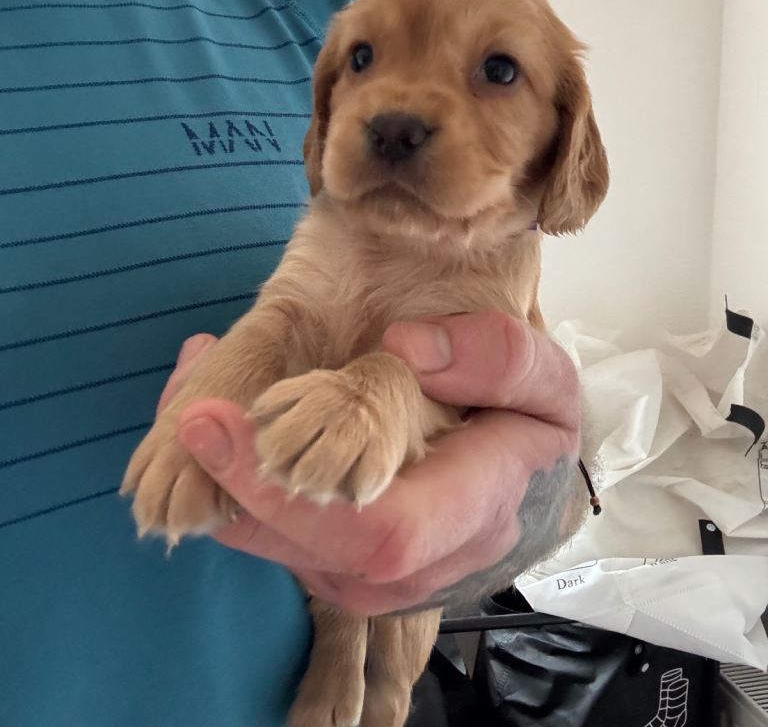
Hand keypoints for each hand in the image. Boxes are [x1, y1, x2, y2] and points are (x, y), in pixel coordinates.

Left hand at [169, 313, 581, 615]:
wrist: (517, 482)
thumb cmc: (527, 423)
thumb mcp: (545, 379)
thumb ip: (499, 357)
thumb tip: (408, 349)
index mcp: (472, 512)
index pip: (377, 530)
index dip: (289, 488)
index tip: (214, 420)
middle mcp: (411, 566)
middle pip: (301, 545)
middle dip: (231, 481)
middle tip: (190, 402)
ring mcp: (366, 575)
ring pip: (270, 543)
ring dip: (215, 474)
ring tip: (194, 389)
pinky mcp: (332, 563)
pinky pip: (266, 531)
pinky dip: (228, 477)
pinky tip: (217, 409)